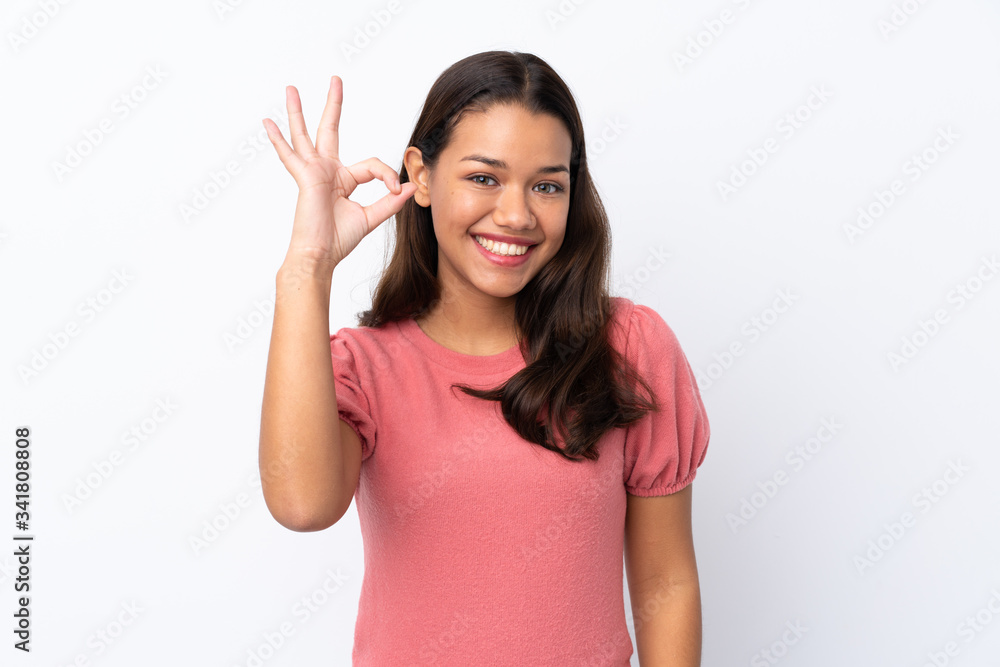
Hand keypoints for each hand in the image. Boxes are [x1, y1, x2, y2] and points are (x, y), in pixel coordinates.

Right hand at [262, 75, 416, 271]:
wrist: (320, 255)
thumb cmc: (338, 240)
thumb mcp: (371, 217)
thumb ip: (390, 202)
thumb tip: (410, 188)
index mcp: (342, 180)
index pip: (370, 166)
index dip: (386, 176)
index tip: (396, 189)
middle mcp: (326, 171)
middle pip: (329, 130)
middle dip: (333, 105)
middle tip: (336, 80)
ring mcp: (313, 172)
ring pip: (305, 134)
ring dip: (298, 111)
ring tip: (292, 88)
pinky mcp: (305, 177)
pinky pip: (291, 154)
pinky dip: (278, 139)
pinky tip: (268, 123)